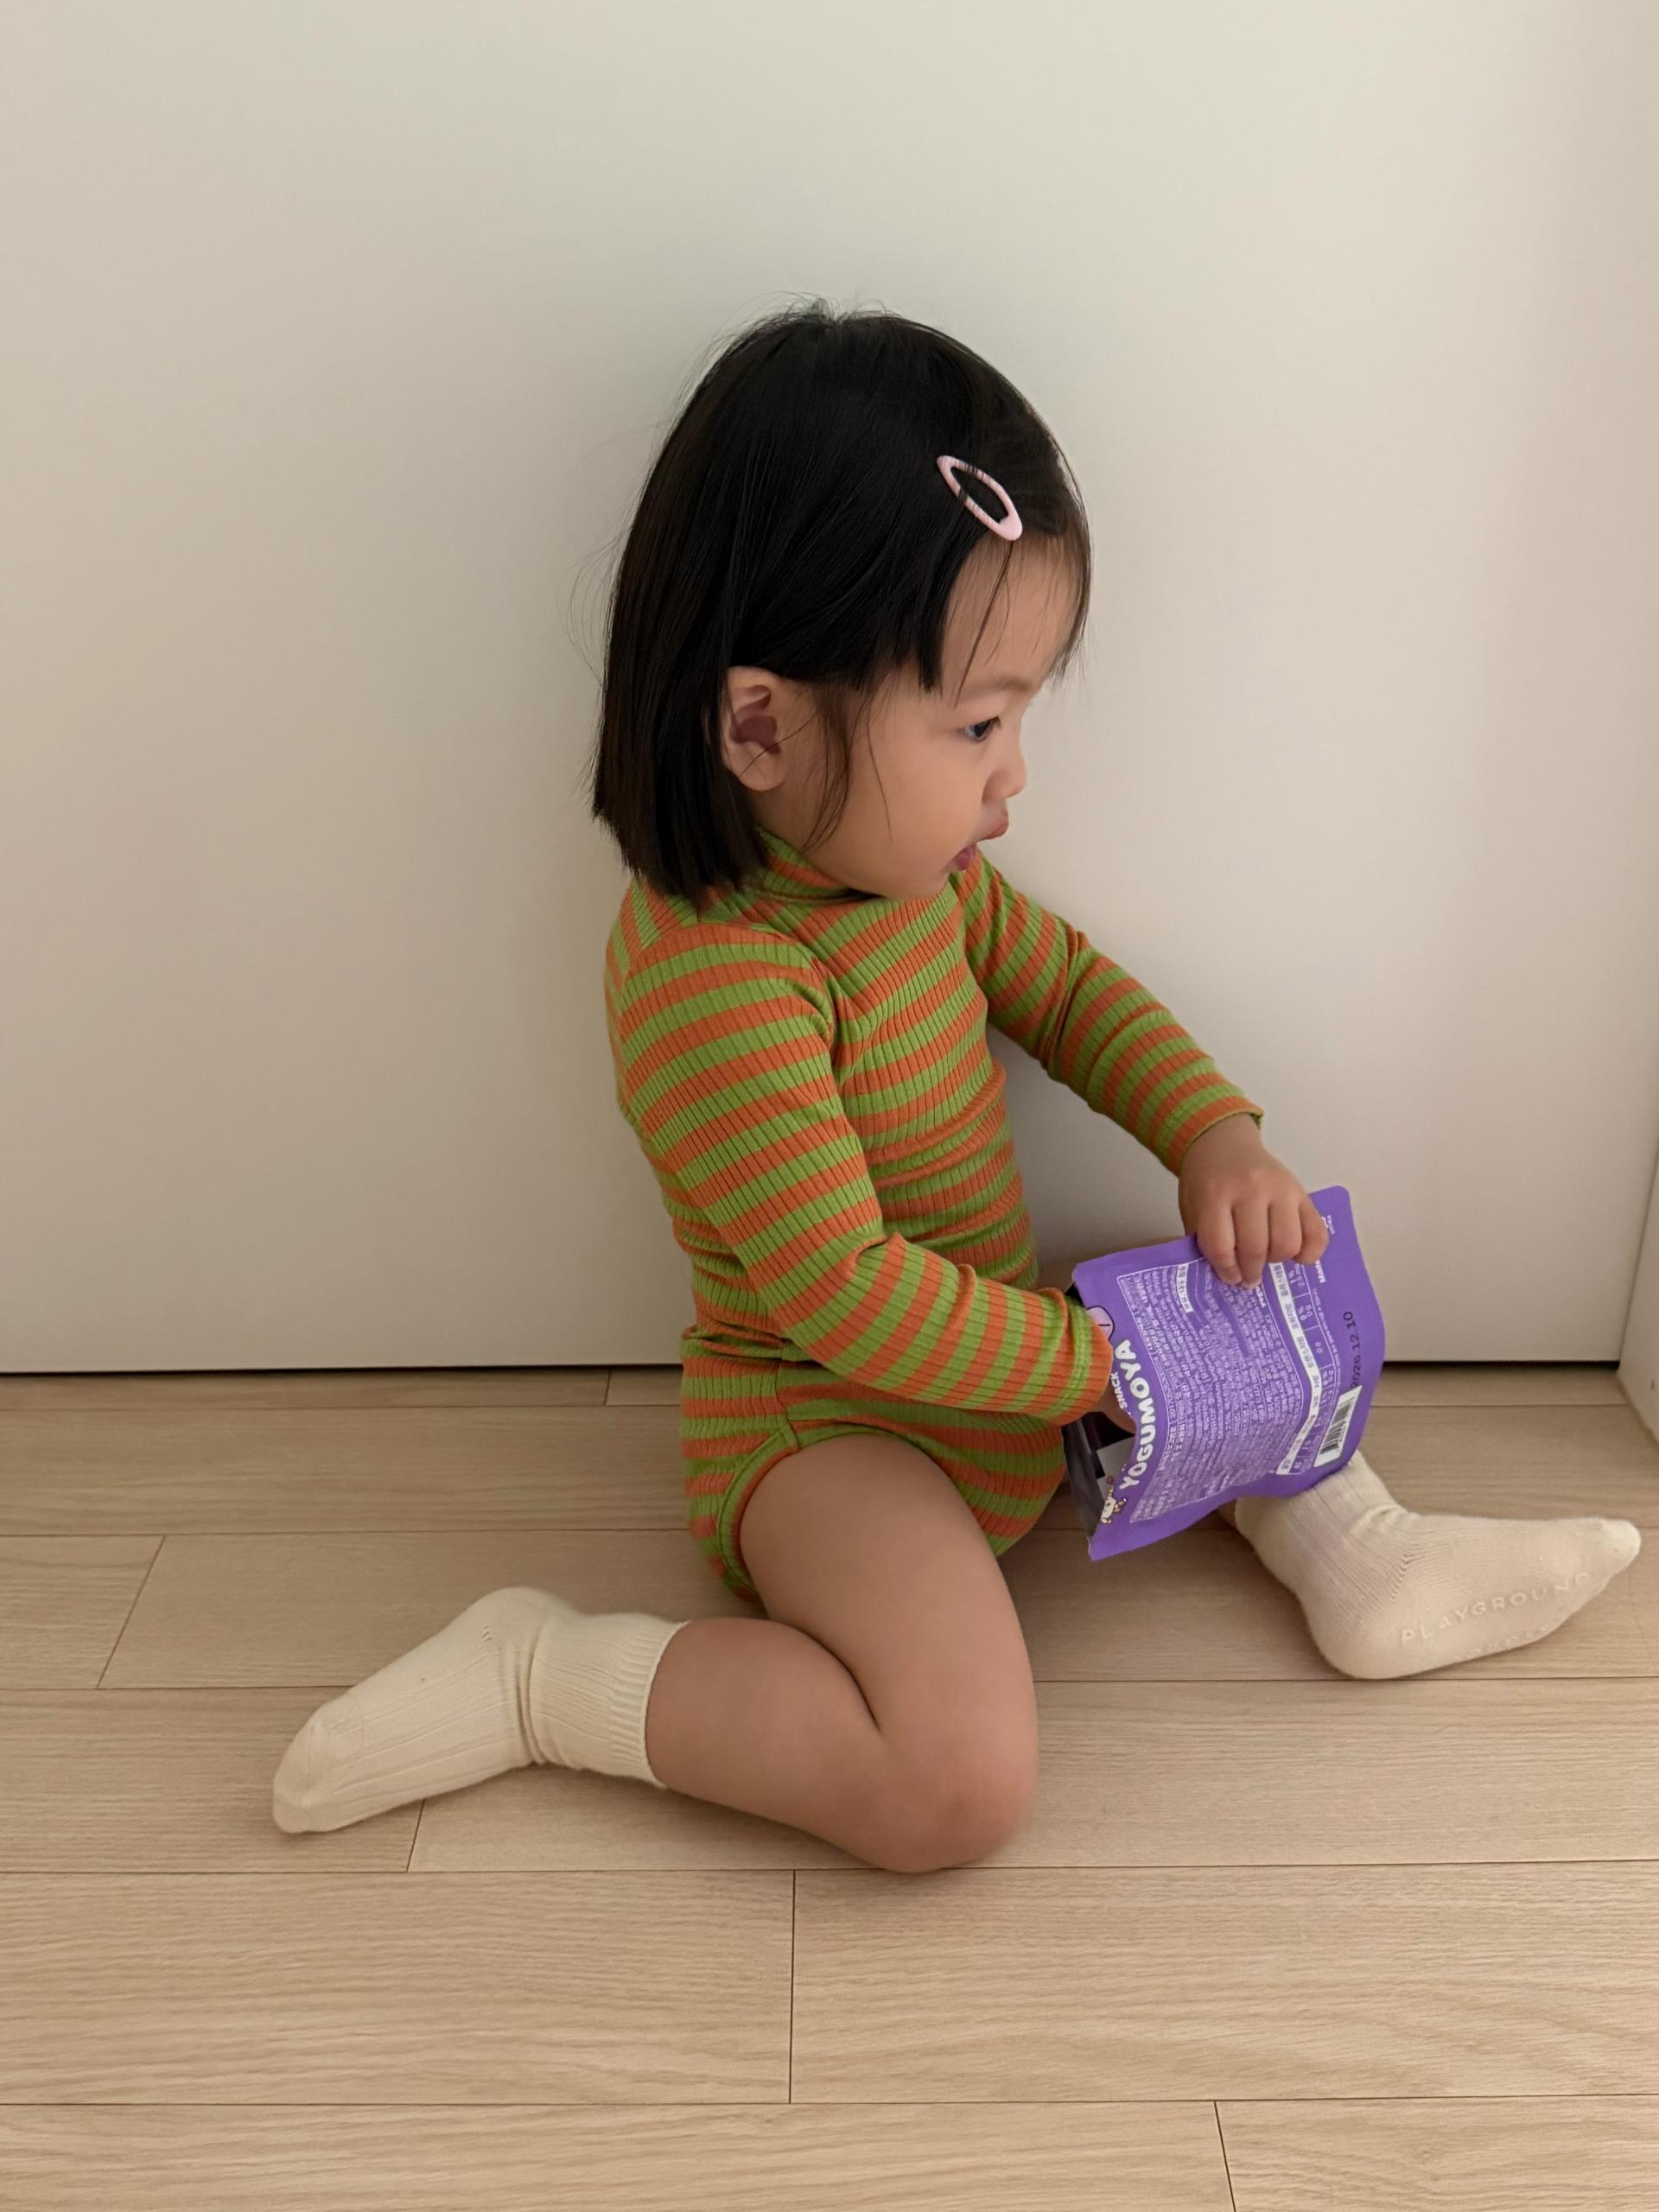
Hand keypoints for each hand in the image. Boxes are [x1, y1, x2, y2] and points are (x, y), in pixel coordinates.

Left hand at [1176, 1114, 1328, 1288]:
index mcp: (1215, 1194)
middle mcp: (1251, 1189)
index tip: (1230, 1278)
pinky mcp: (1302, 1191)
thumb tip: (1227, 1277)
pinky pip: (1316, 1231)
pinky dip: (1310, 1251)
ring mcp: (1280, 1188)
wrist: (1225, 1144)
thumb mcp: (1193, 1207)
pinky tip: (1297, 1257)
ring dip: (1276, 1260)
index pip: (1221, 1246)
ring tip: (1267, 1259)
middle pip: (1255, 1247)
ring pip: (1287, 1243)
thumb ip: (1204, 1239)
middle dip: (1251, 1272)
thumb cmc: (1206, 1181)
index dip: (1226, 1270)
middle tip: (1249, 1278)